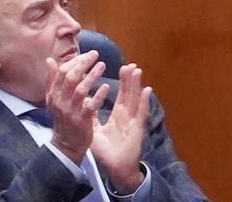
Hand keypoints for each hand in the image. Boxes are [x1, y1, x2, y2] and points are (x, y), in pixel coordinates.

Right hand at [44, 49, 108, 164]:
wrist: (66, 144)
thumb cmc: (63, 117)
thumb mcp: (54, 99)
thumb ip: (53, 80)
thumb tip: (49, 60)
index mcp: (54, 94)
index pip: (62, 72)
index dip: (75, 61)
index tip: (88, 54)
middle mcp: (60, 101)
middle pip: (70, 78)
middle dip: (83, 64)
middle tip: (95, 54)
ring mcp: (70, 111)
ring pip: (80, 90)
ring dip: (92, 76)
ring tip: (102, 65)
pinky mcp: (81, 120)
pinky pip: (90, 106)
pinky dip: (98, 95)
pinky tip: (106, 86)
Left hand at [90, 63, 150, 193]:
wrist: (117, 168)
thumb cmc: (108, 151)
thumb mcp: (96, 131)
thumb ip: (92, 117)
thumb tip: (84, 103)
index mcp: (119, 115)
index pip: (121, 95)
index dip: (122, 82)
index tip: (122, 67)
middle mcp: (128, 115)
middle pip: (129, 93)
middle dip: (129, 79)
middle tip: (130, 64)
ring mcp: (134, 120)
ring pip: (135, 99)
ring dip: (137, 85)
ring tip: (137, 70)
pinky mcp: (138, 128)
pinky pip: (141, 113)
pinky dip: (144, 101)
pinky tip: (147, 90)